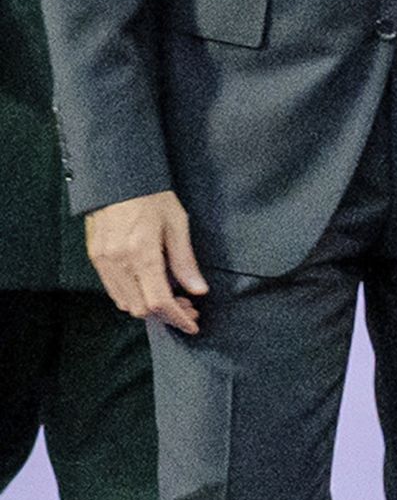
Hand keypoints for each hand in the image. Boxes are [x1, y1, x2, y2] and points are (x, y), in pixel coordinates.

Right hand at [85, 190, 208, 334]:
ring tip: (170, 298)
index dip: (177, 318)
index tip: (193, 324)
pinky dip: (132, 296)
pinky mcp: (95, 257)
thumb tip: (198, 290)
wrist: (117, 176)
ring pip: (125, 303)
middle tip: (186, 307)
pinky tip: (148, 286)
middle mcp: (119, 261)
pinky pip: (113, 290)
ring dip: (148, 307)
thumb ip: (185, 261)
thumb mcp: (177, 224)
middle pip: (141, 308)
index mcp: (142, 253)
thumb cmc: (152, 196)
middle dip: (165, 315)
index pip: (159, 301)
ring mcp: (103, 261)